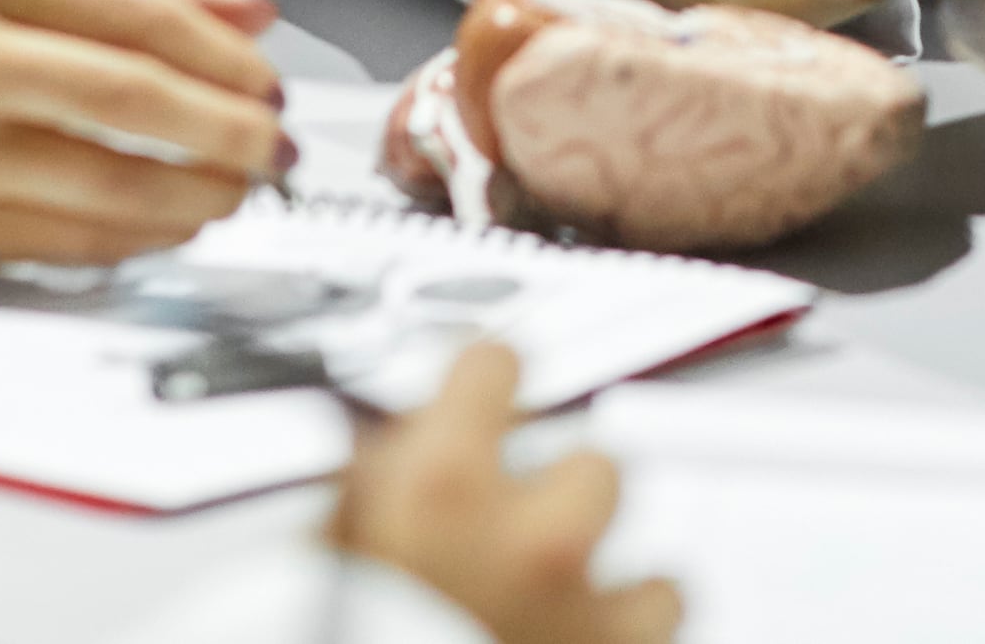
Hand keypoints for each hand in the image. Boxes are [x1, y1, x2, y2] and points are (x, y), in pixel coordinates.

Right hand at [0, 0, 287, 266]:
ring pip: (110, 181)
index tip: (268, 80)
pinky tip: (177, 221)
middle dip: (226, 127)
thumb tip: (252, 11)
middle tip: (272, 144)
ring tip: (238, 188)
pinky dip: (146, 235)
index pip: (139, 13)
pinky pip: (76, 238)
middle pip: (129, 95)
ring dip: (199, 193)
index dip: (224, 54)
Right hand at [333, 343, 681, 643]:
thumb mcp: (322, 550)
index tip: (487, 399)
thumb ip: (372, 486)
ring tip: (566, 617)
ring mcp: (580, 611)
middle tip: (522, 539)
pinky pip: (663, 622)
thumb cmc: (324, 629)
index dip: (486, 389)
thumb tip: (401, 442)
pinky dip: (631, 634)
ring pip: (653, 565)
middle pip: (595, 467)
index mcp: (438, 487)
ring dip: (615, 595)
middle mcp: (527, 537)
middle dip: (564, 507)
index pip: (496, 367)